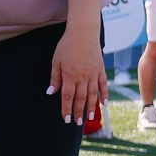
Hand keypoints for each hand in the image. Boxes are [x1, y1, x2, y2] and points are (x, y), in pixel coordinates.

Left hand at [48, 11, 105, 125]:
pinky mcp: (101, 70)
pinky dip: (104, 95)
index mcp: (69, 76)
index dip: (66, 109)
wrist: (83, 33)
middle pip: (80, 98)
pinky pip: (103, 85)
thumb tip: (51, 92)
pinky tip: (104, 104)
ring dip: (91, 107)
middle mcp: (82, 77)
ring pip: (92, 94)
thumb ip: (55, 78)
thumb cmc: (67, 46)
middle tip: (78, 122)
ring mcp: (93, 74)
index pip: (67, 97)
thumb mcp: (56, 61)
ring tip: (90, 117)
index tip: (66, 119)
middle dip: (78, 111)